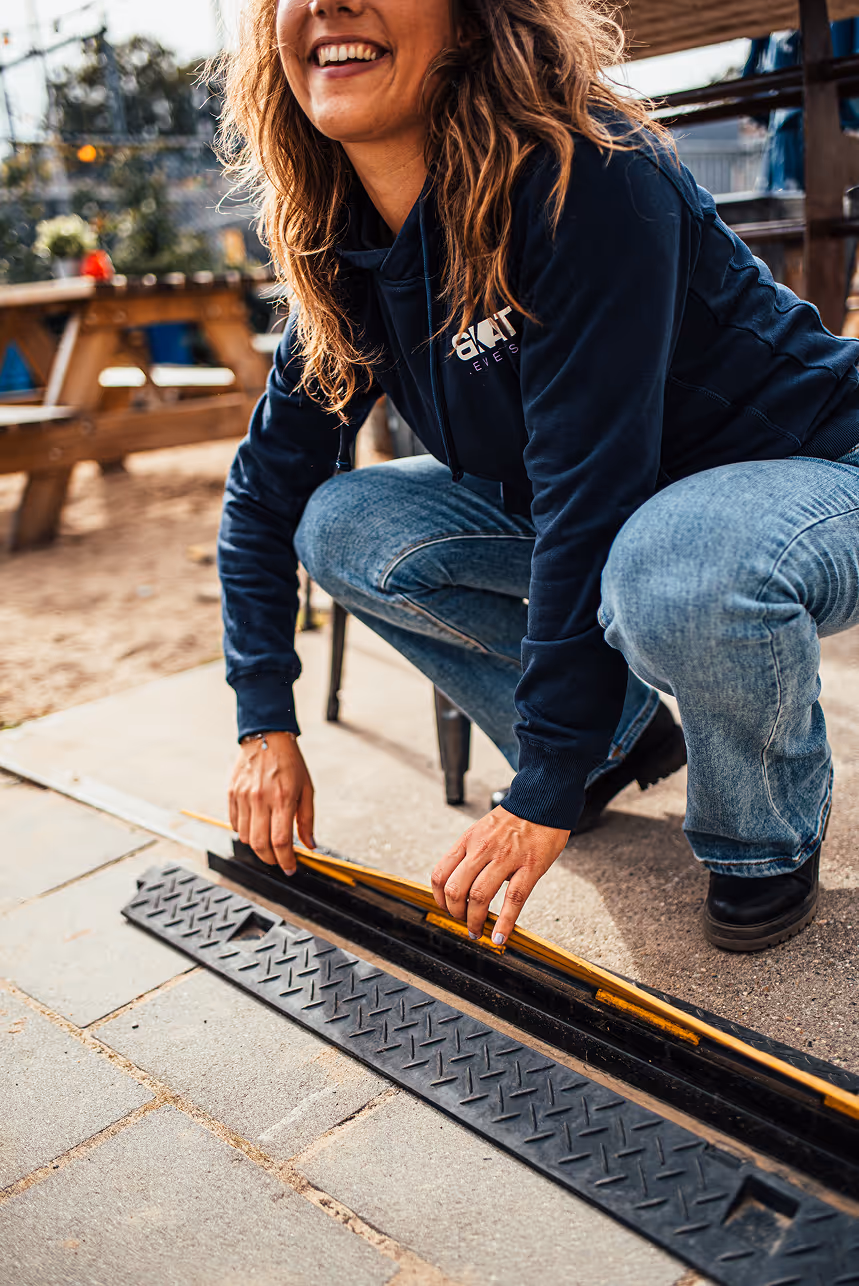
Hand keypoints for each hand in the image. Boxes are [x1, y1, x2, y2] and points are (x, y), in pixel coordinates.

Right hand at [228, 733, 314, 874]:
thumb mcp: (307, 789)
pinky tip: (255, 827)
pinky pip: (234, 823)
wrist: (266, 738)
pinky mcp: (232, 794)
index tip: (290, 868)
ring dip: (257, 846)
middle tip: (279, 860)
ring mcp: (243, 797)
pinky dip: (244, 832)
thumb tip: (310, 845)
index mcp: (283, 798)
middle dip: (271, 859)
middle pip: (260, 844)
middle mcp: (261, 799)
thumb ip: (307, 820)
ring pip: (245, 837)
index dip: (286, 860)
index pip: (281, 841)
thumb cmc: (290, 762)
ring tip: (268, 840)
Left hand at [430, 806, 569, 945]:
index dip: (439, 898)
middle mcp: (483, 849)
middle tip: (462, 921)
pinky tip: (499, 936)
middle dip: (455, 913)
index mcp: (468, 840)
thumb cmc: (515, 819)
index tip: (446, 908)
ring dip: (474, 921)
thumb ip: (469, 853)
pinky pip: (514, 900)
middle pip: (455, 889)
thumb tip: (458, 881)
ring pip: (479, 897)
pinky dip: (504, 924)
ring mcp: (506, 858)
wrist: (543, 802)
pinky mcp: (530, 867)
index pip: (440, 874)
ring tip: (477, 931)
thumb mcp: (481, 830)